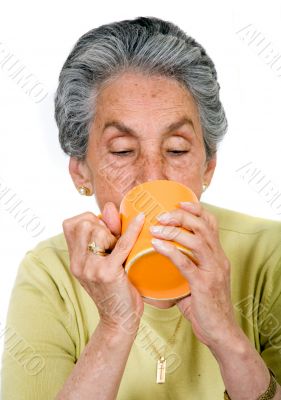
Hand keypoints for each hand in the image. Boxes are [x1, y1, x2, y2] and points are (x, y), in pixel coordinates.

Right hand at [63, 201, 144, 334]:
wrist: (120, 320)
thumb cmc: (115, 289)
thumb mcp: (104, 261)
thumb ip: (107, 234)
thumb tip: (110, 206)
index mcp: (74, 260)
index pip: (70, 224)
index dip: (89, 220)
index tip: (104, 230)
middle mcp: (78, 263)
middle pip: (83, 224)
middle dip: (101, 224)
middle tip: (113, 240)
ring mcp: (91, 269)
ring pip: (97, 231)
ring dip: (112, 233)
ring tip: (118, 247)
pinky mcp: (108, 273)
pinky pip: (121, 244)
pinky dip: (132, 230)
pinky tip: (142, 220)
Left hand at [150, 202, 238, 347]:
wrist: (221, 333)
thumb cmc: (205, 306)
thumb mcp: (197, 282)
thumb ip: (182, 269)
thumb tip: (159, 261)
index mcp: (217, 255)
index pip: (211, 223)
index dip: (196, 209)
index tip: (178, 203)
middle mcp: (218, 259)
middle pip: (202, 226)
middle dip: (180, 216)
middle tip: (160, 215)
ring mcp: (213, 271)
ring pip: (196, 240)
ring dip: (173, 230)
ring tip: (155, 228)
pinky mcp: (204, 284)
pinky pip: (186, 262)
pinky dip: (170, 251)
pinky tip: (156, 245)